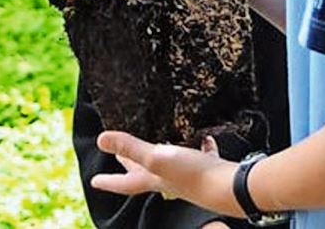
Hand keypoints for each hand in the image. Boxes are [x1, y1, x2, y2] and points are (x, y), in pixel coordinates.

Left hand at [92, 132, 241, 216]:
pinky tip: (203, 137)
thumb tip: (101, 140)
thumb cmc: (192, 175)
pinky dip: (201, 145)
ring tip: (158, 140)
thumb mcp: (157, 157)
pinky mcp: (209, 168)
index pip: (126, 182)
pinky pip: (202, 154)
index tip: (94, 181)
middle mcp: (170, 180)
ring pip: (173, 164)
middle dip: (132, 164)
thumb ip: (131, 147)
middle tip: (119, 157)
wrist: (231, 187)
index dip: (109, 181)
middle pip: (146, 172)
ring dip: (163, 153)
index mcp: (154, 179)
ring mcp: (190, 175)